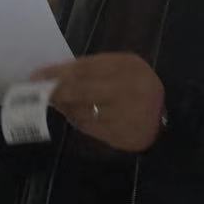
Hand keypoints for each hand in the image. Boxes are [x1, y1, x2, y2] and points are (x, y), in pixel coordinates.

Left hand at [34, 52, 164, 152]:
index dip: (57, 72)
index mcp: (129, 67)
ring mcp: (126, 116)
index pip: (85, 67)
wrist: (166, 116)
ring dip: (64, 107)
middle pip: (81, 90)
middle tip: (39, 92)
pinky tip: (74, 114)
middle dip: (57, 91)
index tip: (37, 75)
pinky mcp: (120, 136)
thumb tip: (55, 74)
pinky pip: (89, 127)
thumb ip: (92, 68)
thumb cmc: (137, 85)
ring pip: (82, 111)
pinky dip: (77, 120)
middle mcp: (129, 90)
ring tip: (56, 101)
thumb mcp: (120, 67)